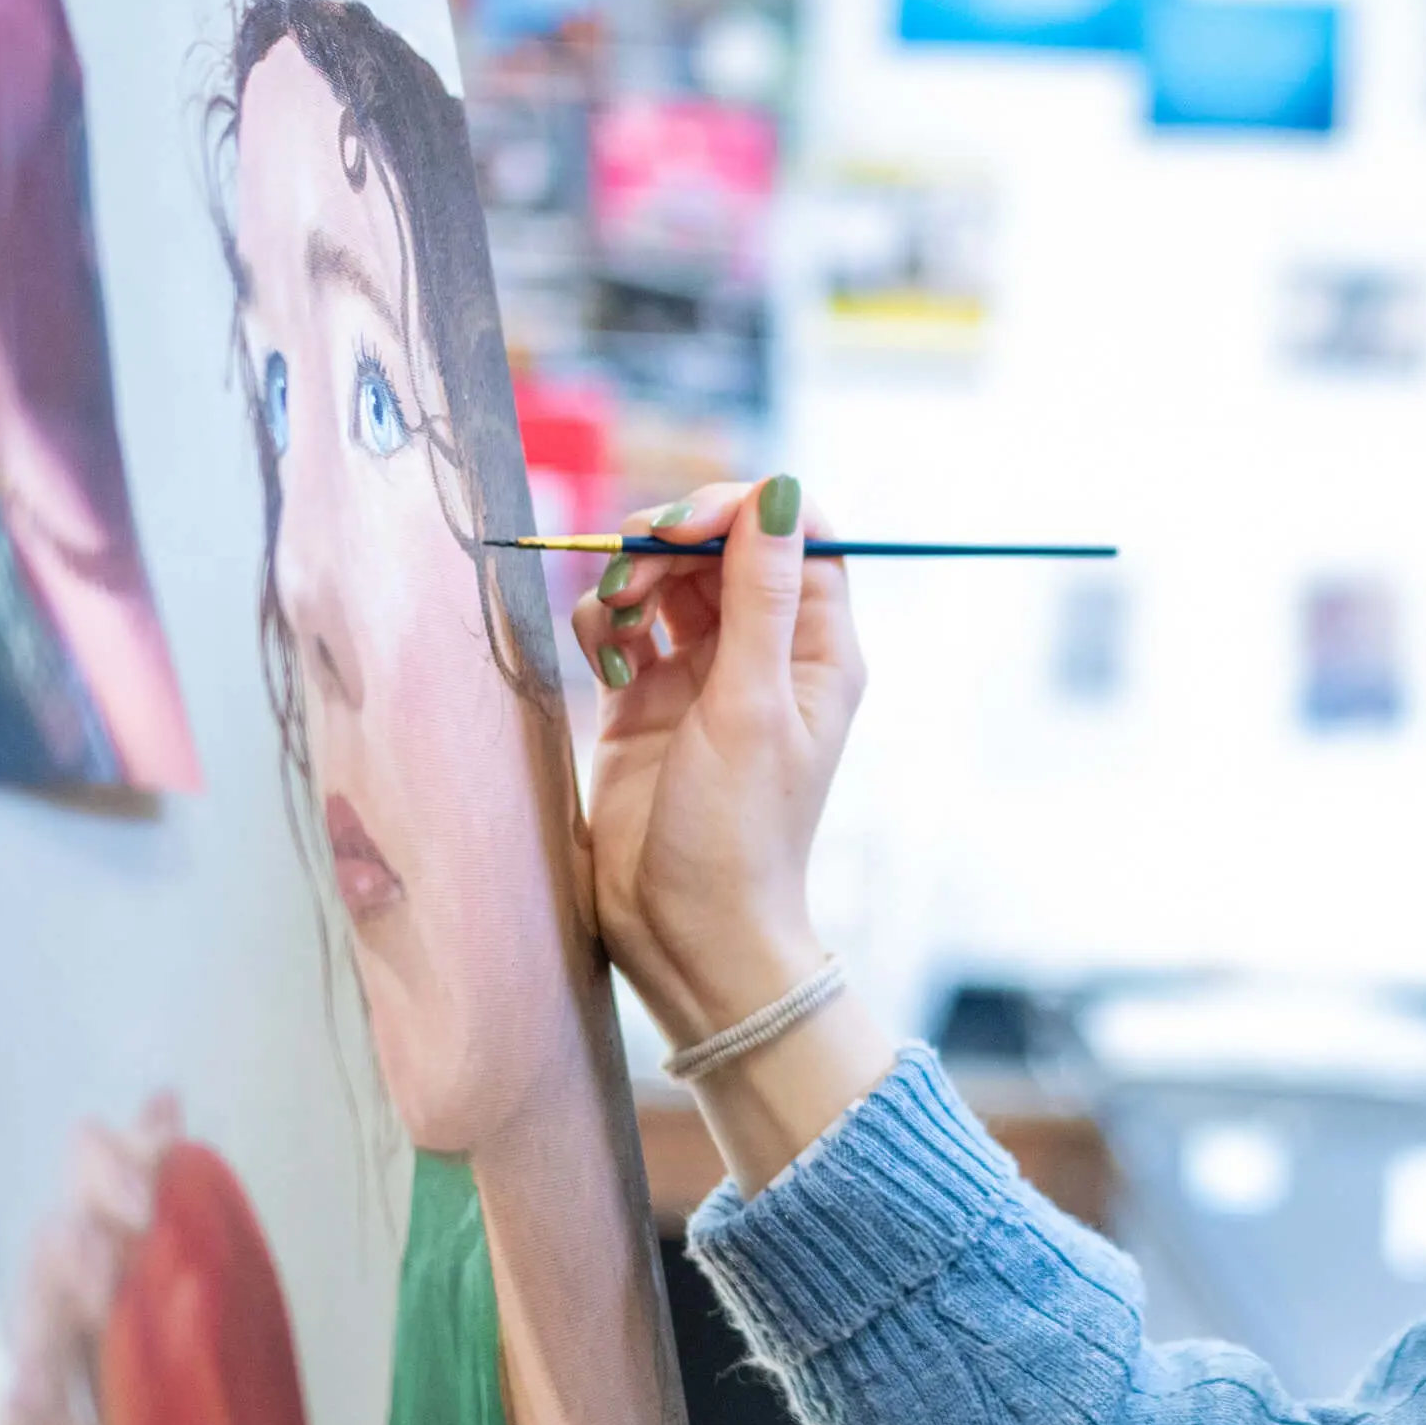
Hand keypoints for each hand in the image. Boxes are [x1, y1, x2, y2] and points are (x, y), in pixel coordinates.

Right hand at [570, 479, 896, 1186]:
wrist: (686, 934)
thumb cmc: (738, 834)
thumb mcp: (751, 704)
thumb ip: (758, 595)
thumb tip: (779, 490)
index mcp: (819, 650)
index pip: (794, 534)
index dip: (739, 511)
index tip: (684, 526)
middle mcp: (766, 654)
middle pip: (721, 548)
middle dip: (670, 543)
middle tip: (631, 575)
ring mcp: (702, 675)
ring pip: (667, 580)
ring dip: (633, 580)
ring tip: (618, 627)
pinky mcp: (644, 700)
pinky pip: (622, 624)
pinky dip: (606, 622)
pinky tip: (606, 657)